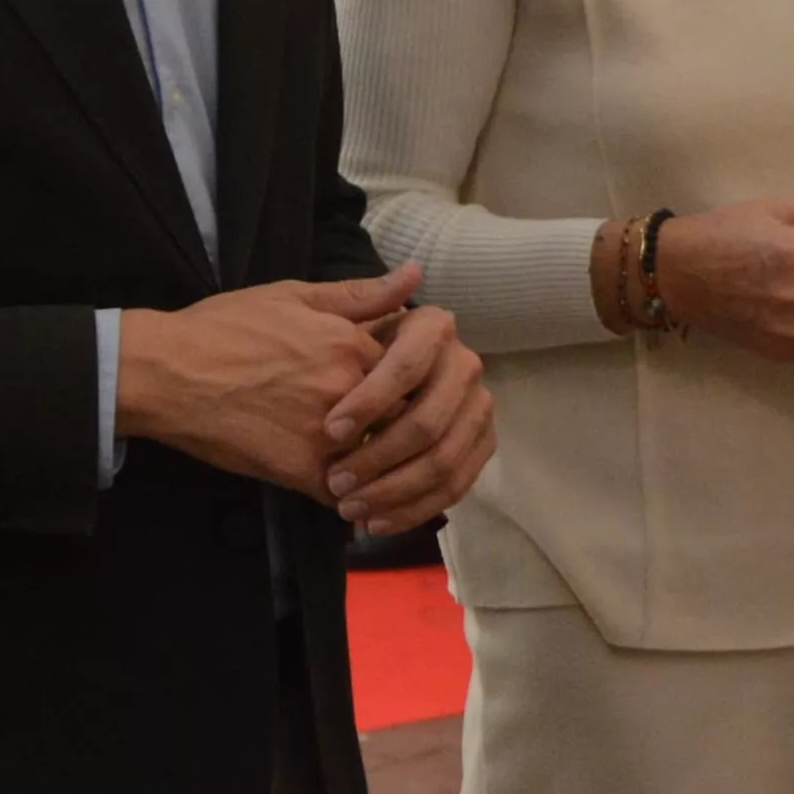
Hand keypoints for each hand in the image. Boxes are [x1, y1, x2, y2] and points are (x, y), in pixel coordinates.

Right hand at [121, 270, 416, 496]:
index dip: (404, 386)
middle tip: (386, 436)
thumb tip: (416, 275)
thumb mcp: (293, 297)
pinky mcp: (300, 470)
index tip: (390, 394)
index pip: (411, 375)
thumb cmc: (224, 328)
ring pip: (380, 460)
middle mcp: (347, 389)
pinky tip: (345, 496)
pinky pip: (345, 495)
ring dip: (378, 466)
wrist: (165, 372)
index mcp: (351, 345)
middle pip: (404, 419)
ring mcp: (326, 433)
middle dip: (397, 428)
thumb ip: (360, 294)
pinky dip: (350, 499)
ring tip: (368, 468)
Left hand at [319, 299, 496, 528]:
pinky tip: (376, 522)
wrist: (322, 381)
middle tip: (336, 482)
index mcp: (433, 330)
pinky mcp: (476, 449)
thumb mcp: (322, 313)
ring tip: (349, 506)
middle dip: (380, 458)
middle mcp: (464, 367)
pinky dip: (414, 510)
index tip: (331, 432)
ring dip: (394, 491)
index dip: (372, 401)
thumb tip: (414, 271)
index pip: (409, 367)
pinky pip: (454, 487)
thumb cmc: (317, 347)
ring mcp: (476, 411)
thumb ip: (360, 298)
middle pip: (429, 422)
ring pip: (443, 462)